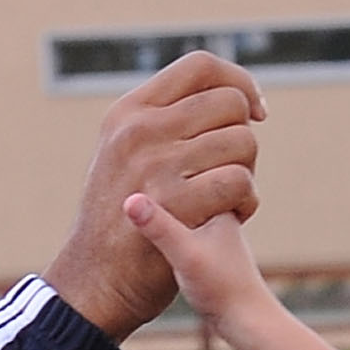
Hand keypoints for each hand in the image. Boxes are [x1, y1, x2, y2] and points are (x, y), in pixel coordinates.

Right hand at [39, 50, 263, 340]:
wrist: (94, 282)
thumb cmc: (115, 223)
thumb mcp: (119, 157)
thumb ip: (157, 123)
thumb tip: (218, 91)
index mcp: (128, 112)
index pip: (200, 67)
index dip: (239, 81)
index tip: (255, 109)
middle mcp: (139, 131)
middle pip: (229, 104)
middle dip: (244, 136)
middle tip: (233, 168)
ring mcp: (155, 165)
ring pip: (242, 142)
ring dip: (247, 172)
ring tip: (230, 197)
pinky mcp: (175, 204)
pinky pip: (239, 181)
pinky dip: (247, 201)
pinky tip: (235, 215)